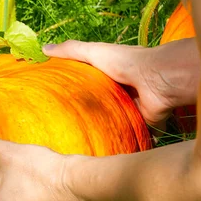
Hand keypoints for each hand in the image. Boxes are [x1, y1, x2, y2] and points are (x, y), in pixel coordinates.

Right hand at [43, 39, 200, 129]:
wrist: (156, 80)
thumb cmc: (125, 62)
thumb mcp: (94, 52)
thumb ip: (71, 50)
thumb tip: (44, 48)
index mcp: (111, 74)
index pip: (90, 81)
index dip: (75, 88)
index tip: (56, 99)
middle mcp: (121, 91)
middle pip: (100, 103)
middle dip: (87, 113)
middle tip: (64, 126)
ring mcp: (131, 108)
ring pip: (112, 121)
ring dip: (102, 129)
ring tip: (79, 142)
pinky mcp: (140, 123)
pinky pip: (127, 134)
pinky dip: (120, 142)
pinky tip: (102, 152)